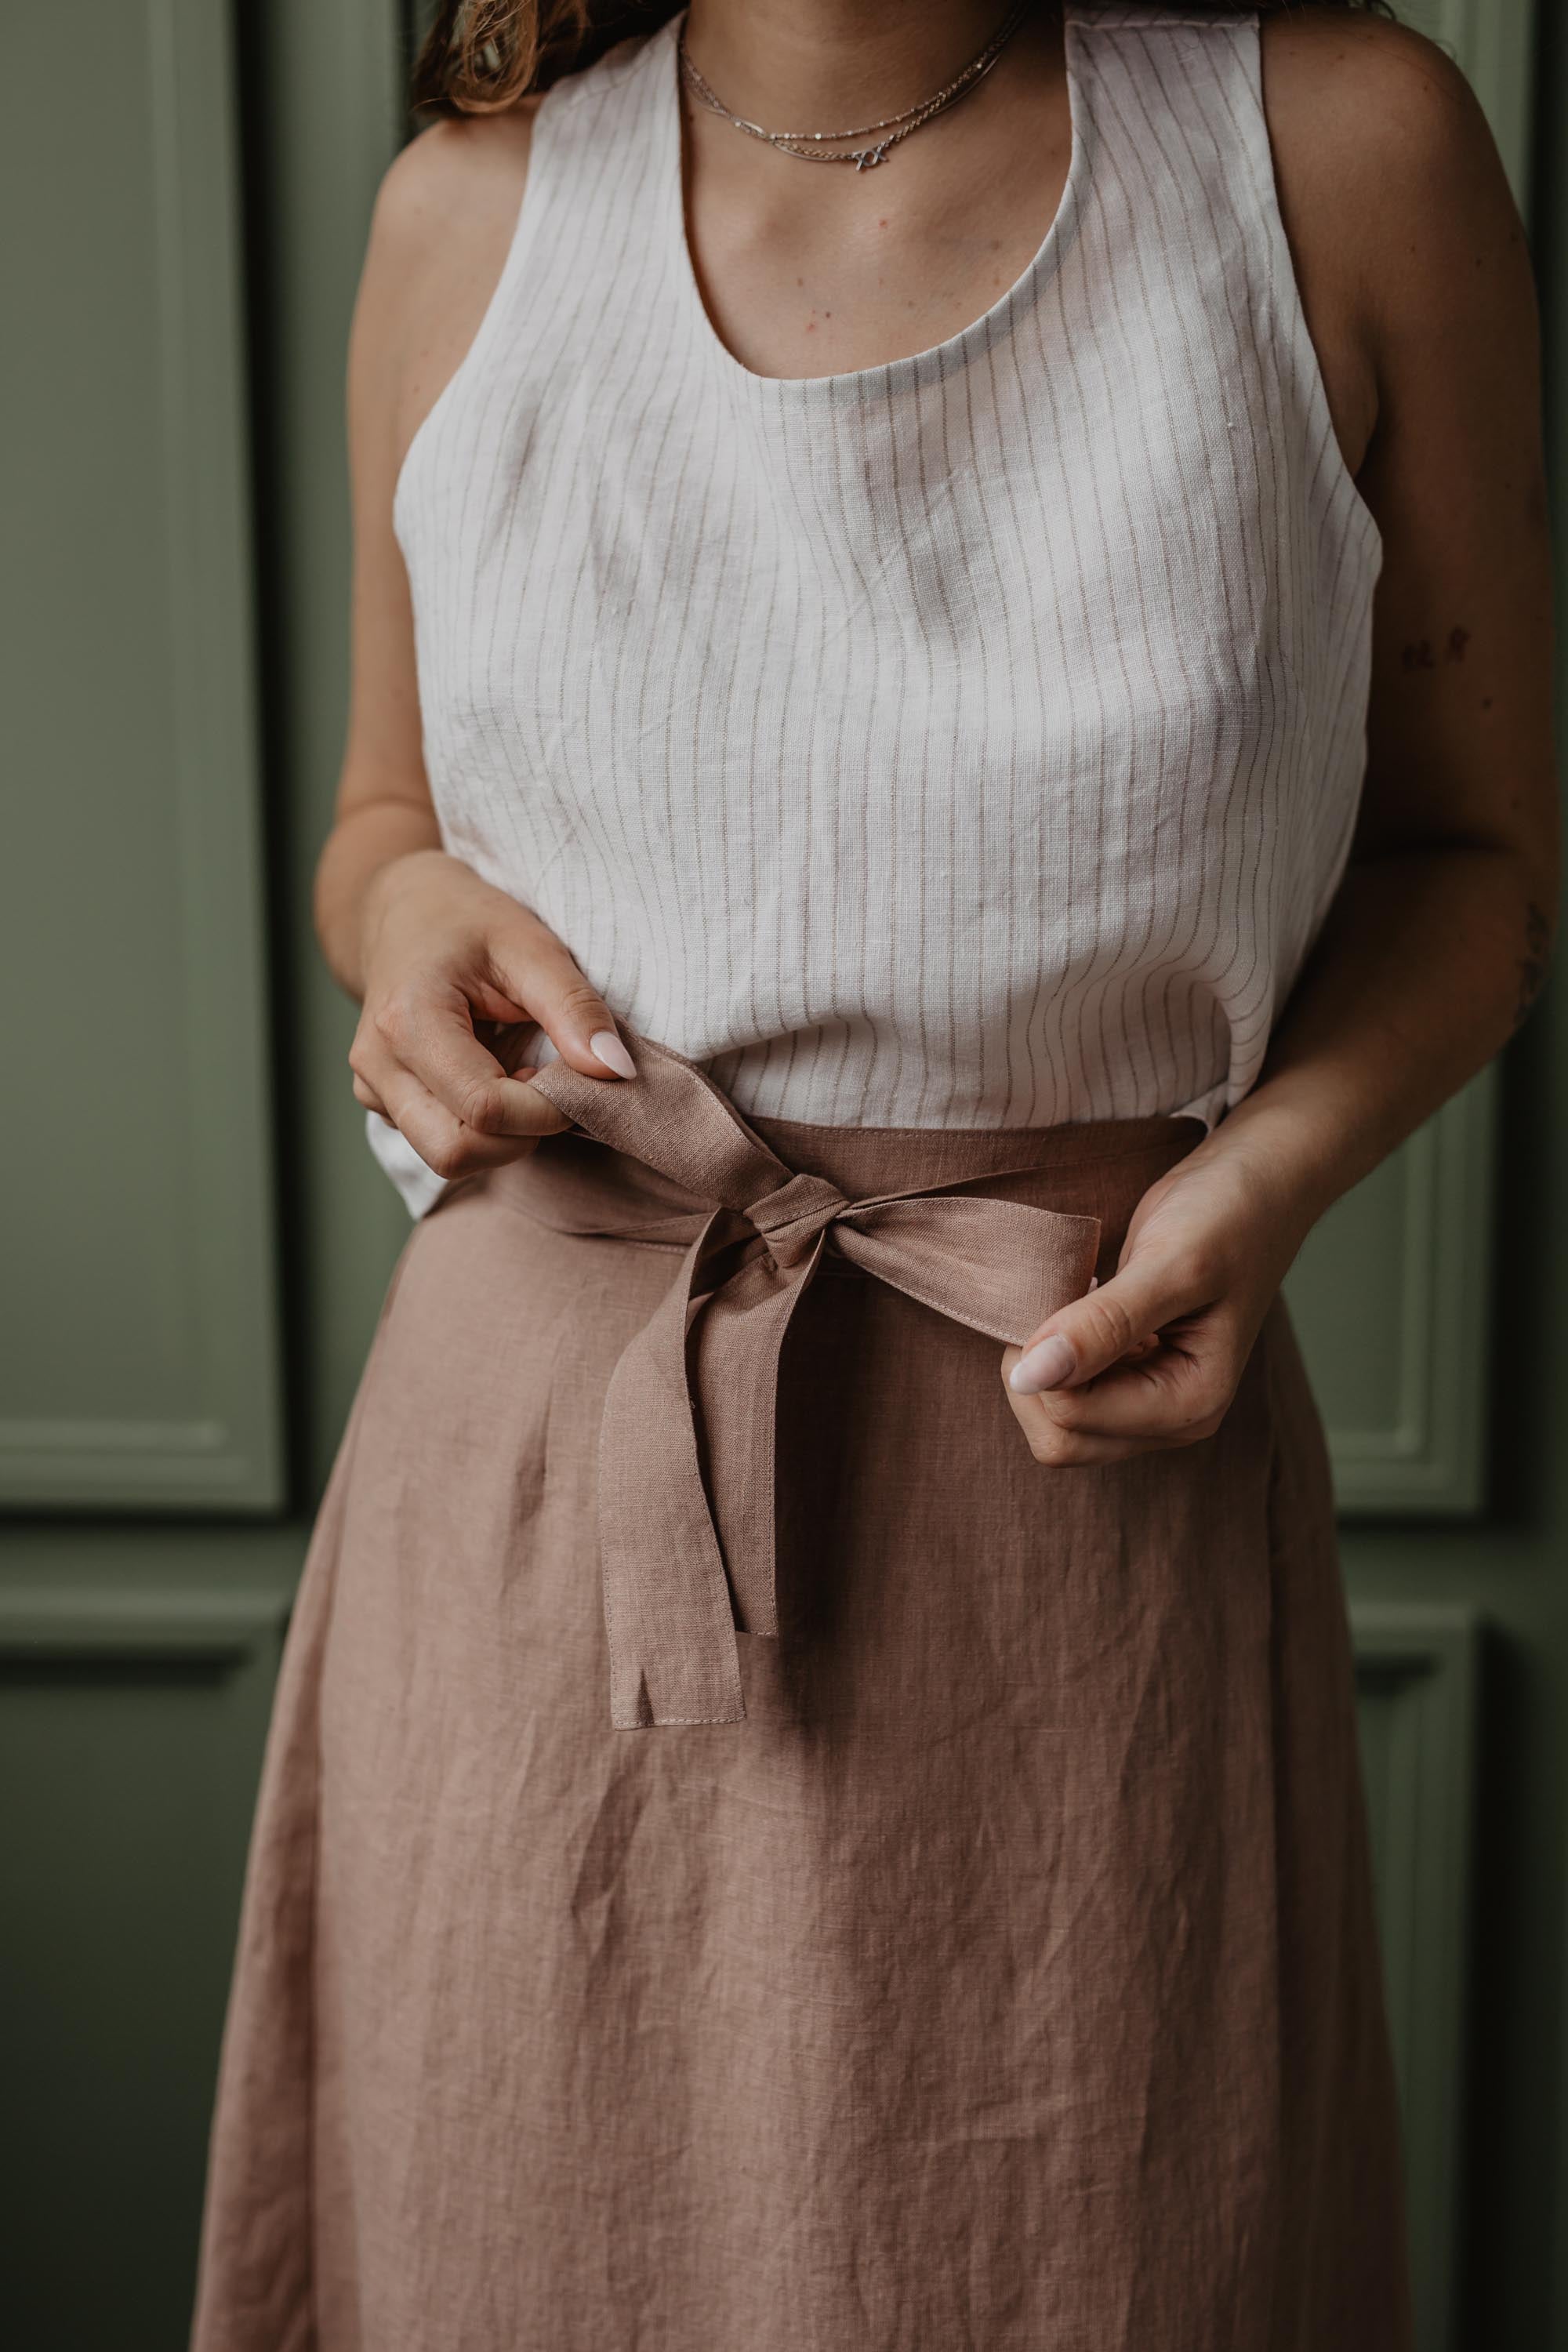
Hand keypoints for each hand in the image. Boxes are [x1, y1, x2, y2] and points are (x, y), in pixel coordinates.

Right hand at [348, 850, 634, 1180]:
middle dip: (520, 1135)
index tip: (577, 1076)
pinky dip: (481, 1127)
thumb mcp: (530, 946)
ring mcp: (372, 1088)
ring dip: (502, 1135)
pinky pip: (438, 1142)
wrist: (404, 911)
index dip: (546, 1110)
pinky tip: (493, 1076)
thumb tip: (617, 1072)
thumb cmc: (468, 922)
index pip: (485, 1109)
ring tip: (520, 1075)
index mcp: (408, 1022)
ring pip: (447, 1158)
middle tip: (548, 1084)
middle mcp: (377, 1064)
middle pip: (456, 1153)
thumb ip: (575, 1009)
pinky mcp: (380, 1101)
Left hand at [1000, 1137, 1316, 1465]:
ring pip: (1055, 1418)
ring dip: (1042, 1361)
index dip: (1043, 1361)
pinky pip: (1066, 1389)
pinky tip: (1081, 1304)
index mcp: (1190, 1405)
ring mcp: (1147, 1400)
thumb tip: (1030, 1377)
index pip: (1072, 1419)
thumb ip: (1103, 1325)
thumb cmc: (1227, 1218)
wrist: (1251, 1185)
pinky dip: (1053, 1350)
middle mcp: (1169, 1418)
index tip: (1063, 1293)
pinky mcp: (1129, 1376)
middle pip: (1060, 1438)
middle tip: (1058, 1299)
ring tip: (1073, 1299)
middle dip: (1036, 1373)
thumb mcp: (1171, 1265)